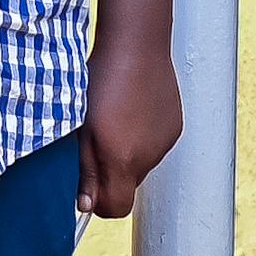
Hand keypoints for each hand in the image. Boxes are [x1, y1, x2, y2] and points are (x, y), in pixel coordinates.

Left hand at [80, 31, 182, 217]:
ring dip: (126, 154)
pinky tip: (131, 112)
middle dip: (110, 175)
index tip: (86, 188)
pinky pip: (155, 147)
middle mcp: (149, 157)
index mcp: (122, 159)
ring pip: (141, 166)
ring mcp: (165, 142)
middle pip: (127, 187)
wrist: (136, 47)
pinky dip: (141, 139)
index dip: (99, 204)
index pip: (116, 208)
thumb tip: (86, 206)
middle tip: (94, 144)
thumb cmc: (99, 82)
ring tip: (113, 121)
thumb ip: (85, 170)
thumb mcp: (80, 128)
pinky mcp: (175, 128)